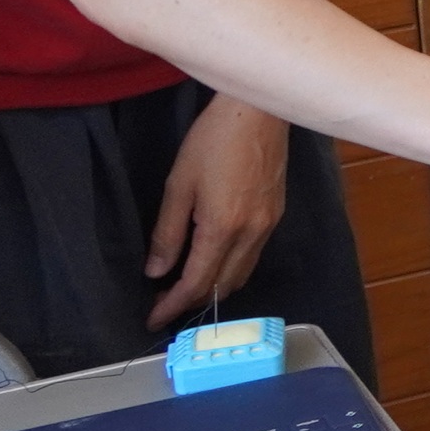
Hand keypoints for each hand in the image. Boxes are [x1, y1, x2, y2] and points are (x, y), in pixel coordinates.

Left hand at [144, 94, 291, 332]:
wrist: (258, 111)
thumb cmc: (213, 140)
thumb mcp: (179, 184)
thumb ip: (168, 232)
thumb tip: (156, 272)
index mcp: (223, 227)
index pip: (197, 283)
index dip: (172, 306)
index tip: (152, 319)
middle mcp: (251, 234)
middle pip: (222, 286)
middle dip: (192, 302)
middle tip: (164, 304)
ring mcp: (268, 226)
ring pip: (241, 275)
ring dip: (214, 289)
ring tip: (185, 286)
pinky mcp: (276, 215)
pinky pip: (252, 256)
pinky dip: (231, 269)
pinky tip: (214, 260)